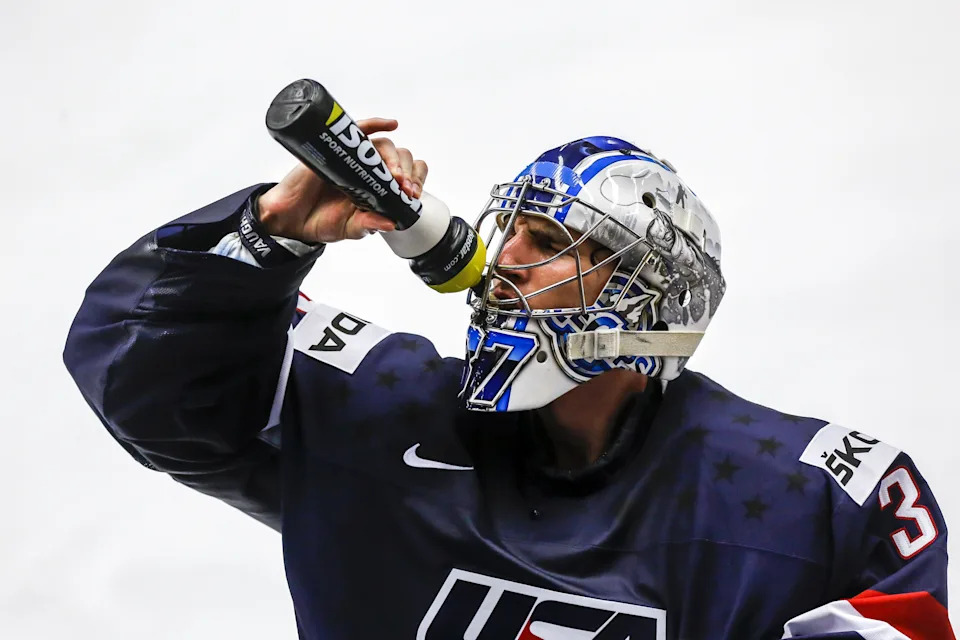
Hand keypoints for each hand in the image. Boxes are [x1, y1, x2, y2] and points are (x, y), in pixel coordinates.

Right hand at [256, 118, 428, 243]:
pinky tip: (391, 124)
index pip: (402, 178)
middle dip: (405, 173)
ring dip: (394, 158)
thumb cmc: (320, 221)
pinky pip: (359, 130)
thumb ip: (368, 225)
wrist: (290, 218)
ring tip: (395, 175)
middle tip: (404, 188)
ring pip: (382, 146)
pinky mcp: (336, 149)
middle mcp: (366, 171)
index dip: (413, 183)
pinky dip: (376, 124)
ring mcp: (352, 159)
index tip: (413, 196)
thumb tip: (391, 224)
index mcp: (375, 189)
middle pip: (396, 160)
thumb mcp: (350, 228)